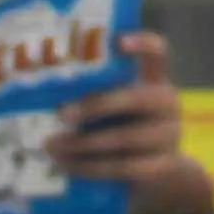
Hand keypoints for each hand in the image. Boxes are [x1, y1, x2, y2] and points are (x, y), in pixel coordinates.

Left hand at [52, 32, 185, 178]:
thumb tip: (45, 98)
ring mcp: (168, 136)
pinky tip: (66, 166)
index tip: (117, 42)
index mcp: (155, 80)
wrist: (157, 172)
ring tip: (51, 146)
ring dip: (82, 144)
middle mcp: (166, 103)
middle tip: (60, 114)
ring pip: (123, 138)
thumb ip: (94, 96)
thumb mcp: (116, 107)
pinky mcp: (160, 168)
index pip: (157, 52)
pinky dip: (90, 168)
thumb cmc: (124, 128)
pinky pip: (122, 167)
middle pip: (133, 97)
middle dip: (94, 106)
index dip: (142, 44)